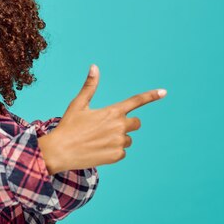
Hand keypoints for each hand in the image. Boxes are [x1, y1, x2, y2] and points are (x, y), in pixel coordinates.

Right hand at [38, 64, 165, 172]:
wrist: (60, 152)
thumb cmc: (68, 126)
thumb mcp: (78, 105)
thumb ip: (90, 86)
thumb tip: (94, 67)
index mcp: (112, 111)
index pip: (136, 101)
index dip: (151, 96)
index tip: (164, 92)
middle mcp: (119, 126)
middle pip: (136, 123)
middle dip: (126, 124)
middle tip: (107, 128)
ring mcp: (119, 142)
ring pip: (127, 139)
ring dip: (118, 139)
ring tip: (98, 140)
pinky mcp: (116, 156)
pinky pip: (122, 152)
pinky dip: (113, 152)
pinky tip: (98, 150)